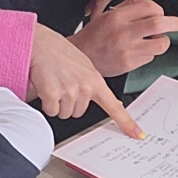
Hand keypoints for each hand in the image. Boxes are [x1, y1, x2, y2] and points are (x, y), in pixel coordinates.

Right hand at [28, 23, 143, 136]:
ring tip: (54, 83)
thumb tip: (113, 102)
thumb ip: (95, 84)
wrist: (40, 42)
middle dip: (69, 103)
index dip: (126, 123)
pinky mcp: (52, 93)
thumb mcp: (84, 66)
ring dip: (57, 103)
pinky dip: (46, 102)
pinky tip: (45, 86)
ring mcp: (69, 90)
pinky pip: (51, 110)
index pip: (115, 107)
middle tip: (63, 85)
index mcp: (95, 80)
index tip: (137, 134)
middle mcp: (85, 86)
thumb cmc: (59, 52)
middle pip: (78, 113)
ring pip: (64, 113)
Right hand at [69, 0, 176, 77]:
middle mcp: (123, 32)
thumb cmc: (94, 35)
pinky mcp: (128, 64)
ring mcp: (127, 50)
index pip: (150, 6)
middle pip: (160, 23)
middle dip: (173, 23)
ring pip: (160, 44)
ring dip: (162, 41)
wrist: (81, 55)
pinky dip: (149, 54)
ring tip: (154, 40)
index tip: (158, 14)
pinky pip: (150, 58)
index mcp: (118, 16)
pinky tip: (139, 51)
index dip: (159, 10)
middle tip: (174, 25)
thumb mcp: (109, 14)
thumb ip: (131, 3)